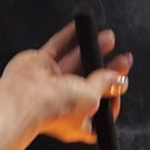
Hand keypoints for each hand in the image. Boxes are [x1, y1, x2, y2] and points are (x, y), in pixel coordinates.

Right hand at [0, 22, 132, 143]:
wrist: (25, 97)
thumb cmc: (56, 107)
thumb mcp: (92, 98)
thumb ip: (105, 85)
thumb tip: (119, 80)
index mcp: (79, 120)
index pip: (101, 109)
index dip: (113, 97)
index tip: (122, 85)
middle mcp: (65, 101)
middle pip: (91, 81)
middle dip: (108, 69)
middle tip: (124, 59)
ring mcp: (51, 82)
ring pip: (76, 61)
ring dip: (92, 49)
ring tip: (109, 38)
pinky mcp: (40, 64)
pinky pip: (58, 47)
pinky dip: (70, 37)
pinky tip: (81, 28)